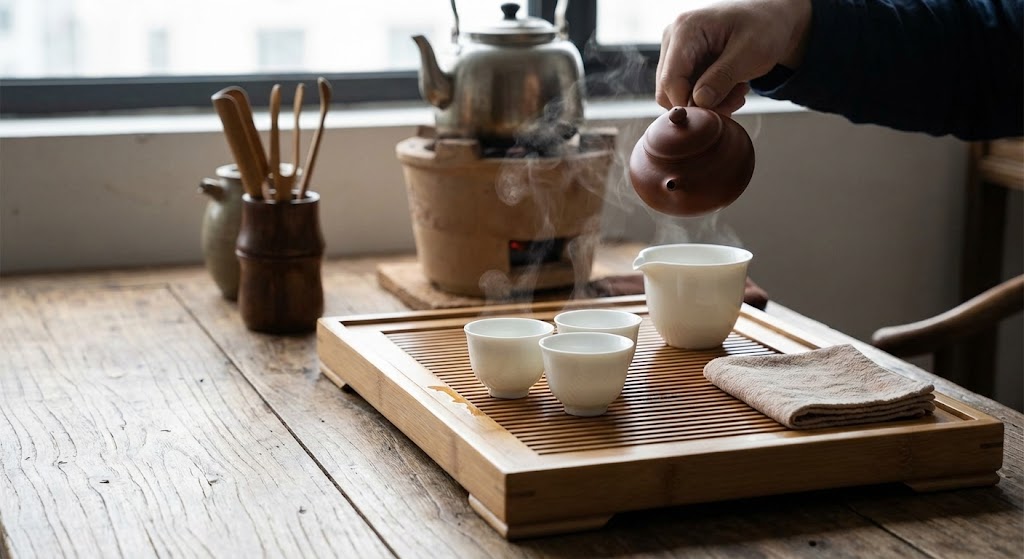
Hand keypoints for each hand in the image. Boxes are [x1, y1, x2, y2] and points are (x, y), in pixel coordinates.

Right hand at [656, 0, 811, 115]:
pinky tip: (731, 87)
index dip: (689, 104)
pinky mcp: (684, 61)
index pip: (670, 80)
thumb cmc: (764, 26)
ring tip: (736, 91)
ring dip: (707, 103)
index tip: (715, 115)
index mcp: (685, 30)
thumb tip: (699, 102)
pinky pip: (686, 91)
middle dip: (700, 105)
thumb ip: (723, 77)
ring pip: (677, 94)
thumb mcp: (750, 52)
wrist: (772, 18)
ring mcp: (676, 50)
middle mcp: (673, 39)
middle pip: (668, 90)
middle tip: (733, 102)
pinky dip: (709, 98)